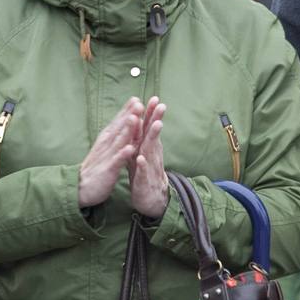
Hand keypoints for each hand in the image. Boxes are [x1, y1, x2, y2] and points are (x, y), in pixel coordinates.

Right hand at [78, 98, 142, 207]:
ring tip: (135, 118)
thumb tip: (127, 120)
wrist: (80, 187)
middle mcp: (107, 144)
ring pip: (118, 141)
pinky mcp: (108, 169)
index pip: (118, 121)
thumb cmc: (97, 166)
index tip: (136, 98)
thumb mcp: (106, 147)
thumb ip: (116, 135)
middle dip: (129, 115)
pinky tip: (130, 148)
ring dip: (126, 129)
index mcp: (107, 138)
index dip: (127, 110)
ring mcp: (107, 156)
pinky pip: (117, 161)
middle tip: (138, 102)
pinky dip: (123, 154)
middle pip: (119, 127)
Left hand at [127, 96, 168, 218]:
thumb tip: (139, 119)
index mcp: (148, 148)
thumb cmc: (145, 174)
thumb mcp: (143, 154)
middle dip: (156, 120)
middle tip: (161, 105)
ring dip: (153, 138)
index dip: (151, 114)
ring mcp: (149, 169)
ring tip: (156, 124)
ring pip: (150, 152)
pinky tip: (140, 158)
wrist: (152, 201)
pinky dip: (142, 166)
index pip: (149, 128)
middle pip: (153, 135)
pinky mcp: (144, 183)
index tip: (154, 98)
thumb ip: (141, 138)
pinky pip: (143, 173)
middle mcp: (151, 156)